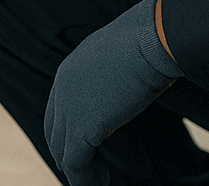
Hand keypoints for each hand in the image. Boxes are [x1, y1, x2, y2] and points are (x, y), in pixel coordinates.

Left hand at [44, 0, 182, 185]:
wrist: (154, 37)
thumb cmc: (152, 39)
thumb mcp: (126, 52)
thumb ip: (118, 69)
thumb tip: (139, 75)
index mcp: (71, 68)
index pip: (58, 107)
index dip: (68, 129)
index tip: (87, 144)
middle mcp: (63, 87)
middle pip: (54, 130)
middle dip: (68, 152)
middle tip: (88, 167)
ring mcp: (69, 108)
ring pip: (62, 150)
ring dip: (78, 170)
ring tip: (99, 178)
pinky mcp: (81, 128)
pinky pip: (75, 164)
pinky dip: (85, 179)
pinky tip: (100, 182)